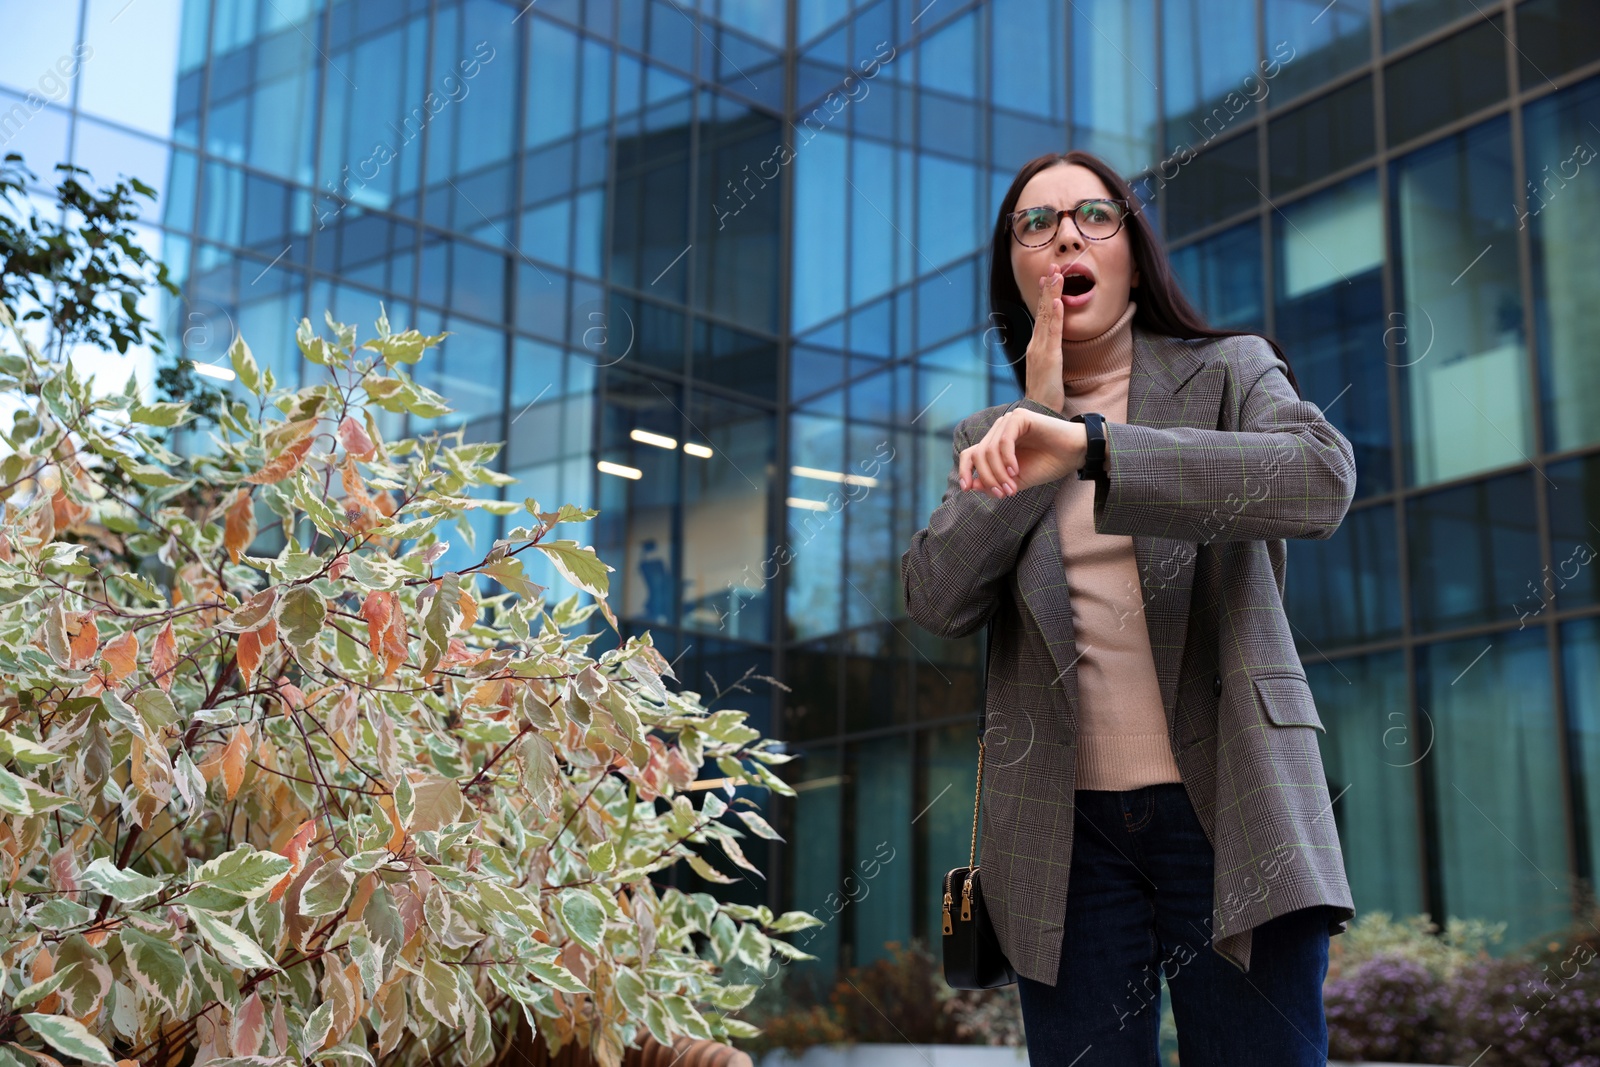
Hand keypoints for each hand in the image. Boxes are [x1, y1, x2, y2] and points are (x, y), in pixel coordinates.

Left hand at [958, 410, 1087, 497]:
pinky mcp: (1020, 417)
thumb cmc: (1048, 465)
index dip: (964, 471)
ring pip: (989, 450)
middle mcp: (999, 430)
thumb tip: (970, 485)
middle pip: (978, 455)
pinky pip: (1004, 441)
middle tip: (1003, 494)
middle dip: (988, 478)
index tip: (967, 489)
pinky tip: (1016, 471)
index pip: (970, 455)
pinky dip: (1007, 459)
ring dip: (998, 473)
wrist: (1075, 454)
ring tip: (1012, 487)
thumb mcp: (1016, 481)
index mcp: (995, 444)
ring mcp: (1008, 422)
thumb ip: (993, 483)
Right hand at [1024, 265, 1067, 412]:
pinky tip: (1056, 301)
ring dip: (1051, 294)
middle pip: (1042, 310)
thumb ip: (1049, 355)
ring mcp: (1041, 349)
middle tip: (1052, 265)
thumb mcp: (1047, 370)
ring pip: (1046, 316)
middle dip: (1048, 287)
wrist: (1037, 412)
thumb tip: (1053, 347)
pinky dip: (1054, 316)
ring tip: (1056, 274)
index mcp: (1036, 346)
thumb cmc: (1044, 394)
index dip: (1044, 295)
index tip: (1049, 276)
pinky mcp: (1049, 357)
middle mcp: (1036, 344)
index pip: (1041, 315)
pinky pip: (1053, 333)